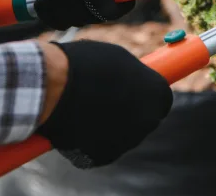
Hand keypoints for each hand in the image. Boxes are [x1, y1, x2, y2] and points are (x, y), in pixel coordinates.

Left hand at [14, 0, 131, 28]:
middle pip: (100, 16)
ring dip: (60, 13)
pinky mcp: (66, 7)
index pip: (125, 1)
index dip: (113, 9)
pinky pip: (65, 23)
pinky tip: (41, 4)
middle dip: (76, 10)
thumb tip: (114, 14)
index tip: (93, 8)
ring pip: (80, 21)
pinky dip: (51, 16)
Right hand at [36, 40, 172, 167]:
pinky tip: (75, 121)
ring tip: (84, 104)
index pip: (161, 99)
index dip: (146, 93)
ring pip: (121, 134)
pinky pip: (99, 147)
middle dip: (129, 111)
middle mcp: (149, 122)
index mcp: (158, 95)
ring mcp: (127, 142)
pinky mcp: (103, 157)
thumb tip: (134, 81)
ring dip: (109, 124)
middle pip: (143, 119)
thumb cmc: (88, 64)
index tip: (134, 89)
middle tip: (106, 97)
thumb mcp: (118, 59)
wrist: (55, 87)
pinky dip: (89, 138)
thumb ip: (133, 75)